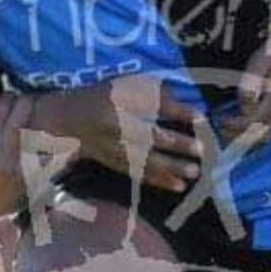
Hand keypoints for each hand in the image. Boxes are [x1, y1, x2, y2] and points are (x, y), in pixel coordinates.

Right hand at [35, 75, 204, 192]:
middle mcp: (115, 124)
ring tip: (194, 172)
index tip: (200, 117)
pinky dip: (159, 180)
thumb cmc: (105, 98)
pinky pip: (139, 174)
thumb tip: (185, 104)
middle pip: (148, 135)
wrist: (69, 123)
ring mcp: (115, 147)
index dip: (177, 111)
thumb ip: (152, 91)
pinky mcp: (116, 164)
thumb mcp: (124, 85)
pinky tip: (179, 186)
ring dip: (171, 167)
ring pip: (145, 159)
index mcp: (119, 99)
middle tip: (200, 150)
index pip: (152, 104)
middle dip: (175, 143)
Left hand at [223, 0, 270, 144]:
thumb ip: (249, 90)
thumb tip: (243, 110)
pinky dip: (267, 129)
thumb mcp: (257, 64)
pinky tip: (253, 126)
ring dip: (255, 136)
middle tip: (225, 131)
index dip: (237, 126)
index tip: (222, 123)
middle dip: (244, 136)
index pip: (256, 122)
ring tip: (236, 131)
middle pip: (266, 133)